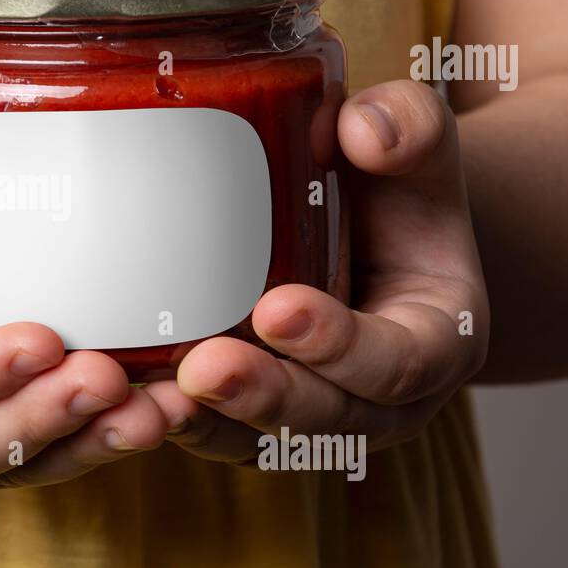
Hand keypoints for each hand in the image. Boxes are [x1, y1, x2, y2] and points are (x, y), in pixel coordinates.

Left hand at [146, 79, 488, 461]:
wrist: (364, 231)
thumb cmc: (392, 188)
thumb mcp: (418, 148)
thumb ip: (409, 128)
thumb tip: (362, 129)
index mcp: (436, 342)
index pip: (399, 361)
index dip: (341, 346)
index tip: (278, 310)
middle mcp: (379, 399)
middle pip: (325, 418)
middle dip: (265, 396)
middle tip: (206, 368)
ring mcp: (312, 416)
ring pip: (261, 439)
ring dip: (209, 423)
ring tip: (157, 397)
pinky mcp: (253, 419)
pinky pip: (215, 433)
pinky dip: (174, 422)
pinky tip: (131, 401)